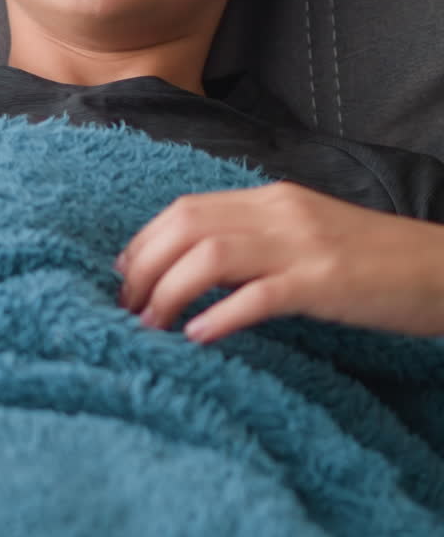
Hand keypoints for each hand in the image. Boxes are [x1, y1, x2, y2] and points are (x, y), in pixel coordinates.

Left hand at [113, 182, 443, 343]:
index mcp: (271, 199)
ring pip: (210, 256)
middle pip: (186, 226)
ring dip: (169, 292)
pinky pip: (259, 296)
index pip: (186, 208)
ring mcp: (303, 245)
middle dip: (144, 267)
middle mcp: (280, 213)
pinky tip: (199, 337)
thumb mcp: (305, 236)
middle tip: (127, 308)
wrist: (442, 270)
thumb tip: (195, 268)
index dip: (144, 242)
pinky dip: (220, 316)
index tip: (124, 276)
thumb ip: (254, 241)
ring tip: (152, 326)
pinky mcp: (325, 283)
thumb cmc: (372, 263)